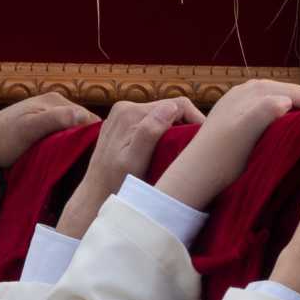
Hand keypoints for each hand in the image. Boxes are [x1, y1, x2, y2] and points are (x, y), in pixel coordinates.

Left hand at [0, 93, 98, 167]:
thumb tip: (83, 115)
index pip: (87, 116)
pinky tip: (67, 159)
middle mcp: (54, 106)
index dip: (93, 136)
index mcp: (55, 100)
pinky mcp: (43, 130)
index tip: (97, 156)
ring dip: (76, 146)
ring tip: (80, 163)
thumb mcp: (28, 128)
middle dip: (86, 140)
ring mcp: (49, 118)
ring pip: (73, 132)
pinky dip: (67, 147)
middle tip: (89, 162)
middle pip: (82, 124)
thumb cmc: (2, 139)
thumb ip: (55, 119)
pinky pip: (63, 138)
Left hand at [57, 98, 204, 236]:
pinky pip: (152, 121)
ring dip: (175, 129)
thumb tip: (170, 108)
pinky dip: (164, 132)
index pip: (177, 105)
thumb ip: (148, 133)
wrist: (95, 194)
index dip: (196, 119)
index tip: (204, 141)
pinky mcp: (124, 122)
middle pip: (170, 108)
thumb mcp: (133, 161)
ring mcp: (123, 113)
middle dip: (186, 124)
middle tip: (196, 148)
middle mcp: (126, 107)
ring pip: (163, 114)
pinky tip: (167, 150)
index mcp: (130, 113)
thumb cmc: (115, 183)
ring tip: (183, 150)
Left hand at [153, 80, 299, 209]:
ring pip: (280, 100)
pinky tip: (291, 130)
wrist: (195, 176)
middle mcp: (247, 89)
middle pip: (290, 93)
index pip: (298, 91)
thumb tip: (286, 100)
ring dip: (299, 110)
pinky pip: (269, 109)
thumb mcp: (244, 134)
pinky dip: (284, 116)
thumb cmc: (221, 159)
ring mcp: (240, 100)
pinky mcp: (237, 114)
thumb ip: (264, 112)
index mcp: (254, 91)